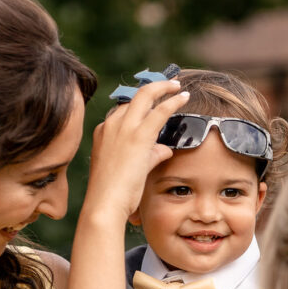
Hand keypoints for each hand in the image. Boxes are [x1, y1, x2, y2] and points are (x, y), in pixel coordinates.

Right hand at [84, 79, 187, 219]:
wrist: (105, 204)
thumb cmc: (114, 194)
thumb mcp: (131, 170)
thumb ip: (148, 155)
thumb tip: (164, 149)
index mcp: (103, 132)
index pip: (124, 110)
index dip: (142, 104)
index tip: (155, 101)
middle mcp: (111, 125)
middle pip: (133, 97)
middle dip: (152, 87)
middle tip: (169, 84)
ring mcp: (123, 128)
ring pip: (146, 96)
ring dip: (164, 88)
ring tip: (177, 86)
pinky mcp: (138, 136)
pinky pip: (159, 110)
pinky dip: (173, 100)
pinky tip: (183, 97)